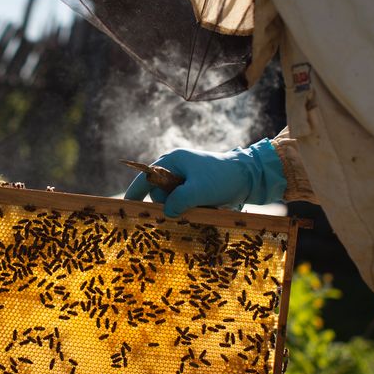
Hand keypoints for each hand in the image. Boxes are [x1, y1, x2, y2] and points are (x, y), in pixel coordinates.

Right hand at [123, 140, 285, 217]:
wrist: (249, 177)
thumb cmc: (223, 178)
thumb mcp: (199, 190)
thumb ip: (179, 201)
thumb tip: (166, 213)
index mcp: (172, 161)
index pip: (144, 177)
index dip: (133, 193)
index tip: (125, 207)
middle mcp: (175, 168)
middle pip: (159, 193)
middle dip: (169, 204)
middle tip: (184, 209)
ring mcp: (185, 178)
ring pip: (172, 200)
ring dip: (182, 208)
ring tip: (200, 206)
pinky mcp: (194, 188)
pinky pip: (184, 203)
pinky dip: (191, 208)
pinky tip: (204, 207)